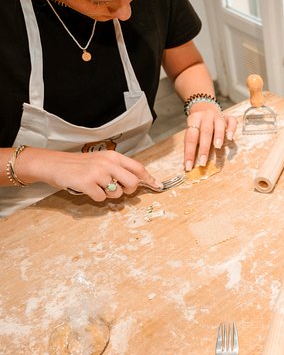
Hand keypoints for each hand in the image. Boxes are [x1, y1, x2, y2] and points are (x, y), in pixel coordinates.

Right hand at [23, 149, 161, 201]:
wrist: (54, 164)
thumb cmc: (80, 165)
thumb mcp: (102, 161)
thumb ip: (119, 169)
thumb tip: (137, 180)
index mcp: (113, 157)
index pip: (138, 168)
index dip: (149, 178)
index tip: (157, 185)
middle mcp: (108, 163)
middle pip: (132, 183)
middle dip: (129, 191)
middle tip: (119, 189)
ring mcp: (98, 173)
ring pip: (117, 193)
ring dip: (109, 194)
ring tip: (97, 186)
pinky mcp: (87, 183)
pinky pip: (102, 198)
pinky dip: (96, 197)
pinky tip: (88, 189)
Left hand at [183, 104, 236, 170]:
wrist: (205, 107)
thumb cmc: (198, 125)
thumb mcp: (193, 131)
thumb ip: (193, 145)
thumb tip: (188, 164)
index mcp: (193, 120)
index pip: (190, 138)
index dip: (189, 153)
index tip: (188, 166)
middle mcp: (205, 116)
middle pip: (205, 132)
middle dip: (203, 148)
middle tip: (202, 162)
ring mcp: (217, 116)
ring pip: (218, 125)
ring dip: (218, 136)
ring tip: (218, 147)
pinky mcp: (228, 117)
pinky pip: (231, 121)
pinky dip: (231, 129)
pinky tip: (230, 138)